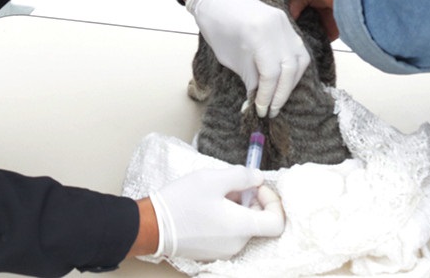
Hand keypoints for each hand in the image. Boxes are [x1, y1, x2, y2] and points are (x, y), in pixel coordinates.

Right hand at [149, 167, 284, 261]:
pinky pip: (230, 233)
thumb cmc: (181, 202)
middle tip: (233, 184)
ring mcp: (224, 250)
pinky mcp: (212, 251)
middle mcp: (237, 244)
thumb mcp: (213, 179)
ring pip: (243, 225)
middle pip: (259, 221)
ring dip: (237, 207)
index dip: (273, 201)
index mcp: (241, 227)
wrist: (152, 226)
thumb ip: (242, 176)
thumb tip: (259, 178)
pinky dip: (226, 217)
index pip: (277, 222)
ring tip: (216, 193)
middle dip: (251, 199)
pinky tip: (208, 205)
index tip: (257, 187)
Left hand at [186, 0, 310, 116]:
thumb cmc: (217, 28)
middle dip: (282, 94)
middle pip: (290, 69)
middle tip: (271, 110)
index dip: (268, 96)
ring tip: (279, 98)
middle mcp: (276, 28)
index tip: (261, 111)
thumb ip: (250, 79)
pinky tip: (286, 80)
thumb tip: (260, 101)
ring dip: (291, 83)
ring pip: (300, 60)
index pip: (272, 73)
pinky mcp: (287, 23)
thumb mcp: (229, 59)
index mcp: (257, 35)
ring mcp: (285, 23)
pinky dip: (295, 69)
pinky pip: (299, 50)